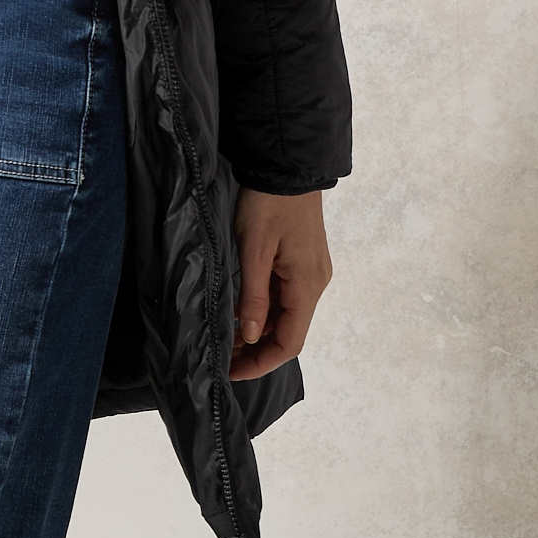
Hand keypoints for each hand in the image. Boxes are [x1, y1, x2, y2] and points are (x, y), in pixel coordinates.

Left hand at [230, 186, 331, 380]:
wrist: (286, 166)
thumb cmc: (269, 203)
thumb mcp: (253, 250)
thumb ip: (254, 296)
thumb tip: (252, 336)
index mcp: (307, 285)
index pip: (290, 342)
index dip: (261, 363)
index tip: (231, 371)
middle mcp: (315, 283)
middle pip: (289, 332)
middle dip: (257, 350)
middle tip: (222, 357)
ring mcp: (311, 272)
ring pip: (287, 316)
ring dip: (260, 332)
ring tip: (227, 338)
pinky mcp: (302, 262)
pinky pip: (286, 297)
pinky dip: (265, 311)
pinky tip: (242, 312)